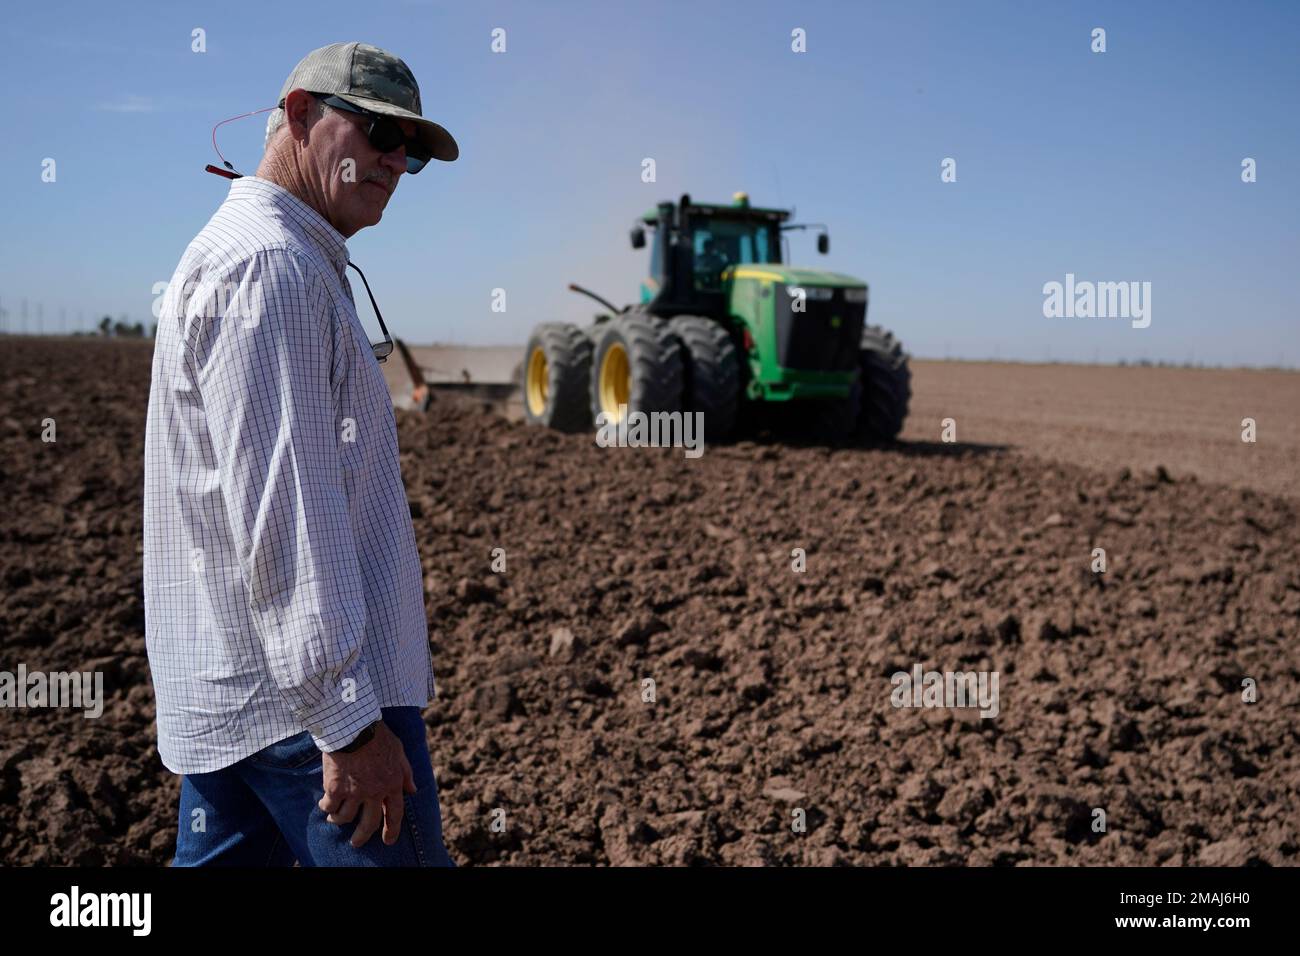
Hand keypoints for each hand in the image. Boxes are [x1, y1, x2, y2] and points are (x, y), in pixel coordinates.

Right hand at [318, 721, 417, 847]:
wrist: (353, 727)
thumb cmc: (377, 735)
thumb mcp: (399, 751)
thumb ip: (405, 772)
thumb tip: (412, 790)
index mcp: (393, 783)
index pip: (395, 813)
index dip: (392, 829)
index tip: (388, 840)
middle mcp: (374, 792)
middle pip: (369, 823)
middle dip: (362, 836)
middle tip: (356, 842)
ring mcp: (354, 792)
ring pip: (345, 818)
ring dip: (339, 820)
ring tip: (334, 818)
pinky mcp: (335, 788)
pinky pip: (329, 806)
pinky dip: (326, 807)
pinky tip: (323, 805)